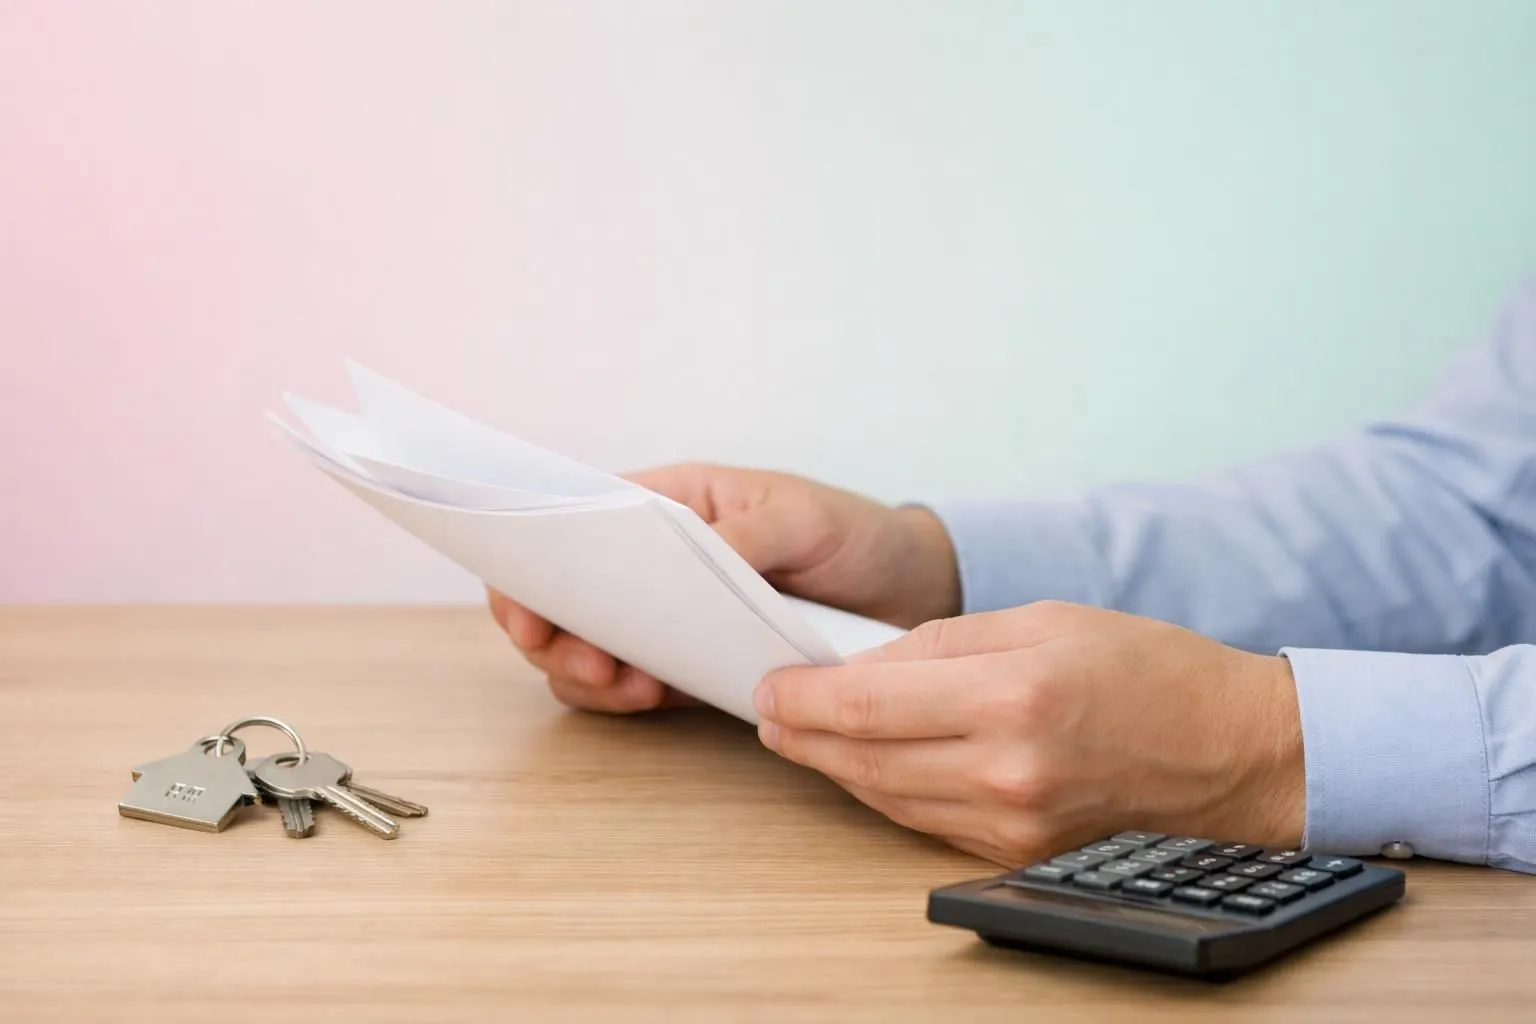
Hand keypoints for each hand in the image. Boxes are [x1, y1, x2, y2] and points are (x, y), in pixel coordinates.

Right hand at [487, 462, 960, 713]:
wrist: (905, 588)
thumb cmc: (847, 530)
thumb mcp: (800, 517)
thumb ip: (743, 536)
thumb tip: (687, 559)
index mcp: (668, 503)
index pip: (573, 524)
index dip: (534, 565)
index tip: (530, 608)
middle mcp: (652, 563)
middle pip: (566, 597)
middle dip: (556, 635)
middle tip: (592, 663)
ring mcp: (666, 617)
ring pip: (590, 649)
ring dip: (588, 674)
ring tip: (625, 686)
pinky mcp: (691, 666)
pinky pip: (635, 686)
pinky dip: (625, 698)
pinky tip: (644, 698)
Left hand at [752, 601, 1304, 865]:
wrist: (1232, 752)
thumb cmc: (1150, 671)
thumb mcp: (1045, 618)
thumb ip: (944, 641)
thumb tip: (866, 665)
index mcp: (1012, 697)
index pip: (867, 705)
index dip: (802, 699)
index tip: (769, 686)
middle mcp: (1007, 770)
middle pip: (865, 758)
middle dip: (802, 734)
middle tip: (768, 711)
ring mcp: (1013, 824)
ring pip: (888, 796)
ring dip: (835, 767)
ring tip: (800, 736)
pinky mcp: (1019, 853)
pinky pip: (927, 820)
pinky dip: (886, 791)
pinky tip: (866, 765)